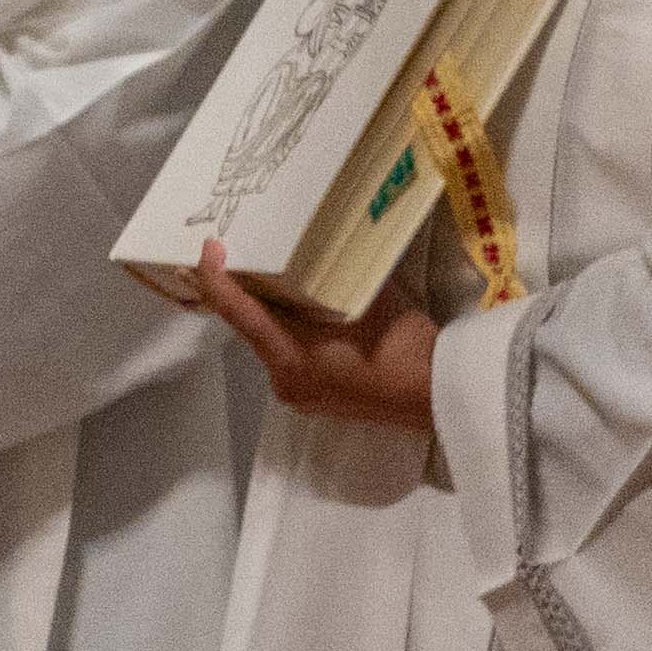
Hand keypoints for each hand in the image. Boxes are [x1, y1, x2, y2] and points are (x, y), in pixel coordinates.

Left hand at [186, 244, 438, 434]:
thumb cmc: (403, 345)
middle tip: (247, 259)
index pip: (237, 312)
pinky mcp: (318, 401)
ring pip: (273, 345)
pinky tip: (309, 319)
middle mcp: (284, 380)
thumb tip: (318, 254)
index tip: (210, 249)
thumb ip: (331, 279)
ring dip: (276, 317)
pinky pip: (293, 361)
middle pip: (252, 329)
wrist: (441, 395)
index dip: (216, 278)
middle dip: (249, 295)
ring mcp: (300, 395)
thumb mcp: (364, 299)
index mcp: (289, 357)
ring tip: (282, 283)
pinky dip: (295, 338)